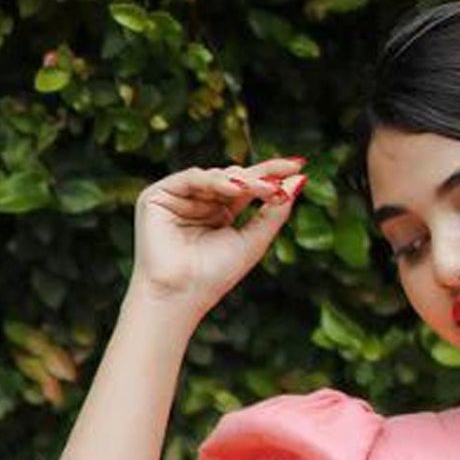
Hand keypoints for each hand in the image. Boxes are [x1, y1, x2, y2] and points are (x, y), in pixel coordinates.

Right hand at [130, 157, 307, 315]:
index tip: (299, 165)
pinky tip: (236, 188)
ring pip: (216, 176)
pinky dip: (215, 180)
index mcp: (220, 213)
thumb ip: (275, 213)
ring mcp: (179, 197)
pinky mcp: (159, 195)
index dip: (271, 175)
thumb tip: (301, 180)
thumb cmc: (214, 276)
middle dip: (261, 178)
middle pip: (234, 177)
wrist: (180, 294)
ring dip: (243, 181)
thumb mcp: (253, 241)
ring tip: (266, 189)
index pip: (247, 187)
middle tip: (284, 178)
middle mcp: (200, 202)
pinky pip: (192, 178)